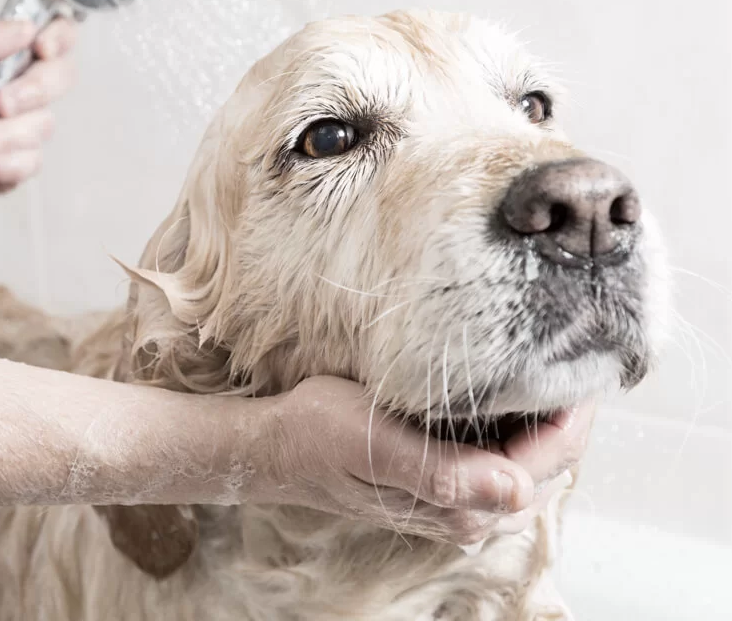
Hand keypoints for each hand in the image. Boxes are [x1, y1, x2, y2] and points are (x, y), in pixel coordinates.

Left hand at [0, 18, 77, 204]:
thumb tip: (26, 27)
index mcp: (10, 57)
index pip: (57, 36)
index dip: (60, 38)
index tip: (41, 48)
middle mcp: (26, 89)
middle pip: (62, 77)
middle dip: (31, 92)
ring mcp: (26, 127)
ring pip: (42, 125)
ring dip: (2, 137)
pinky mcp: (21, 162)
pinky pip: (31, 162)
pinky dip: (3, 164)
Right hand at [250, 376, 587, 544]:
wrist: (277, 446)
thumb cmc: (319, 434)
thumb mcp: (374, 442)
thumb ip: (445, 472)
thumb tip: (516, 489)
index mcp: (459, 504)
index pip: (549, 459)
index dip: (576, 411)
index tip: (591, 360)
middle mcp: (468, 513)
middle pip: (550, 464)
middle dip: (570, 415)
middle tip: (583, 355)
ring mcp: (458, 503)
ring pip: (532, 463)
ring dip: (549, 422)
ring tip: (558, 369)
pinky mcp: (444, 486)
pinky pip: (505, 460)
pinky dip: (522, 428)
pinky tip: (517, 395)